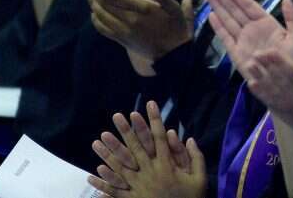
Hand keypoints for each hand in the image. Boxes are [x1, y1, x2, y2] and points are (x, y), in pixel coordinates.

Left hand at [87, 0, 192, 60]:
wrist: (174, 55)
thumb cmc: (176, 28)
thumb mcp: (175, 9)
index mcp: (142, 10)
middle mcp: (131, 22)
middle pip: (104, 6)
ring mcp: (125, 32)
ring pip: (101, 17)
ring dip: (93, 5)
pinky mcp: (124, 41)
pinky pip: (104, 30)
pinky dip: (96, 21)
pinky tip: (94, 14)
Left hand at [88, 101, 205, 197]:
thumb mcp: (200, 179)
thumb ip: (195, 158)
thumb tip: (190, 138)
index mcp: (167, 166)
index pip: (159, 137)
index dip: (154, 120)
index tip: (150, 104)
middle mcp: (150, 173)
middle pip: (136, 148)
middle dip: (125, 130)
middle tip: (116, 116)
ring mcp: (139, 187)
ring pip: (121, 167)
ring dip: (108, 153)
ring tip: (97, 141)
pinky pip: (116, 191)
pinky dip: (104, 183)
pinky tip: (93, 173)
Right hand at [204, 0, 292, 69]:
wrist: (288, 86)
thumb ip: (292, 18)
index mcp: (266, 23)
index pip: (248, 5)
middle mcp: (252, 30)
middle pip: (234, 9)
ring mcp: (243, 41)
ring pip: (228, 20)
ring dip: (217, 7)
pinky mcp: (237, 54)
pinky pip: (226, 38)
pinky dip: (218, 28)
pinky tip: (211, 16)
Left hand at [245, 44, 292, 129]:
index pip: (290, 68)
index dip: (279, 60)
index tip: (270, 50)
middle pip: (276, 75)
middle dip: (265, 65)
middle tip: (255, 53)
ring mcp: (283, 100)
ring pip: (269, 86)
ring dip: (258, 76)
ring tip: (249, 65)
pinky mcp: (277, 108)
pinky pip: (266, 98)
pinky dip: (258, 91)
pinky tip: (250, 82)